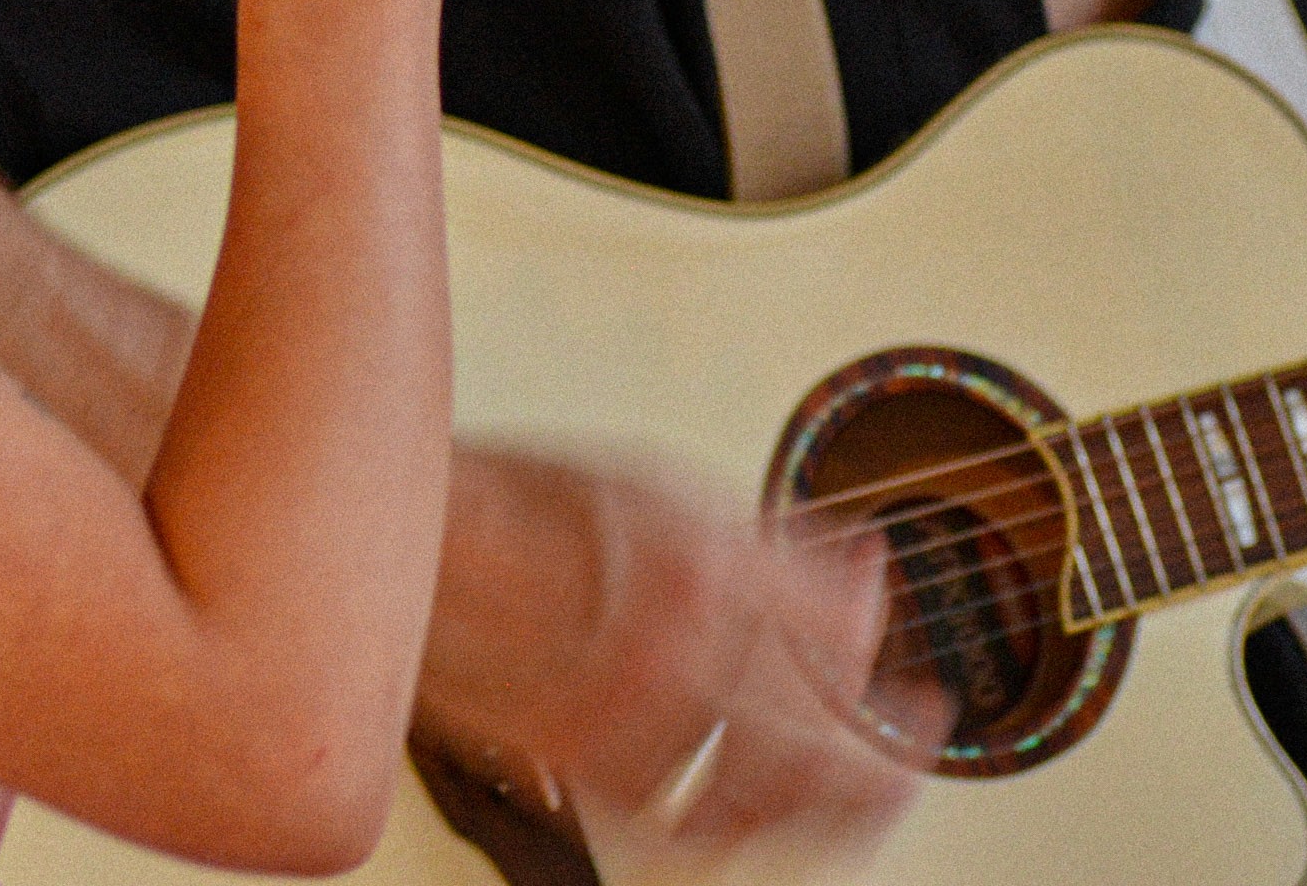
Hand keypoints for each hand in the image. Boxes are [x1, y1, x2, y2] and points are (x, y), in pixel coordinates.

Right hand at [417, 447, 936, 849]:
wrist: (394, 541)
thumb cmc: (510, 499)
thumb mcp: (655, 482)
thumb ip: (766, 541)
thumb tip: (858, 573)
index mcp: (705, 559)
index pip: (842, 632)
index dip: (880, 644)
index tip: (897, 657)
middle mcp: (676, 645)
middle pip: (822, 743)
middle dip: (885, 763)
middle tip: (912, 759)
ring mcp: (627, 715)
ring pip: (760, 799)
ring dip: (819, 811)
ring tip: (851, 809)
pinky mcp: (577, 764)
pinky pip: (678, 819)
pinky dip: (724, 825)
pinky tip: (743, 818)